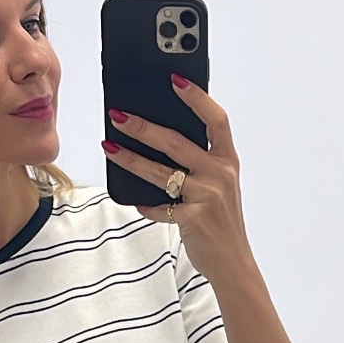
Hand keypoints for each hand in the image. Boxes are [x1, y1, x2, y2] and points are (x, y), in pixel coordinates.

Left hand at [103, 78, 252, 287]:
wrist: (234, 263)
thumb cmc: (221, 221)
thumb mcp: (219, 186)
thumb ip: (199, 163)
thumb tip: (160, 138)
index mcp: (228, 161)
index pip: (216, 120)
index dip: (197, 97)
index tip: (176, 79)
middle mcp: (220, 175)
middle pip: (177, 142)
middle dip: (144, 127)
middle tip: (119, 116)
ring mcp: (207, 197)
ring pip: (161, 172)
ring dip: (131, 159)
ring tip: (109, 146)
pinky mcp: (193, 219)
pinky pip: (158, 206)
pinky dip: (144, 204)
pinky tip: (134, 199)